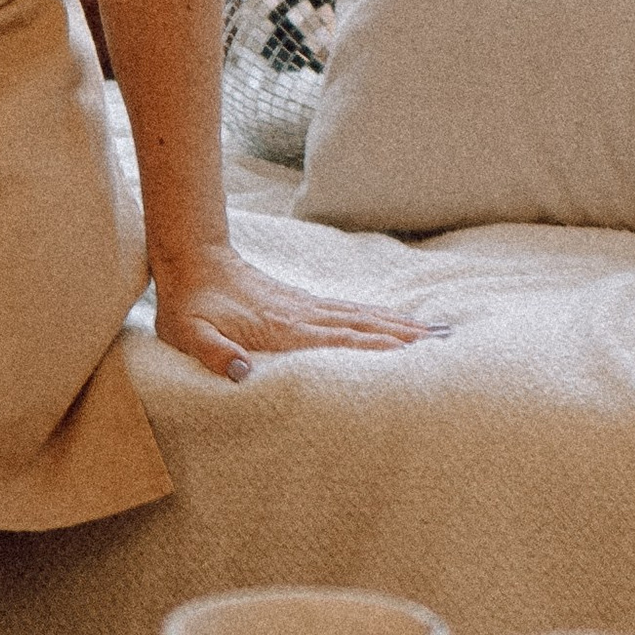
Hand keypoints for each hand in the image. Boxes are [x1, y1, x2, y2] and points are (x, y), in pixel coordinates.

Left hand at [150, 241, 443, 382]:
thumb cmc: (188, 308)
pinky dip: (374, 317)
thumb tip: (242, 374)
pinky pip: (345, 312)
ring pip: (358, 317)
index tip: (414, 354)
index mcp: (282, 330)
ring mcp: (303, 308)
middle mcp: (301, 317)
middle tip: (445, 343)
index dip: (376, 348)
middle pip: (361, 327)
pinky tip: (390, 322)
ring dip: (396, 325)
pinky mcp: (299, 304)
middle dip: (402, 337)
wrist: (190, 261)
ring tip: (433, 331)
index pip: (338, 340)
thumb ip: (212, 354)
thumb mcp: (189, 336)